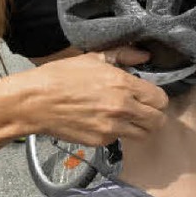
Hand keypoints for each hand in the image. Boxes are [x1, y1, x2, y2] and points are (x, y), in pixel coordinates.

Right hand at [27, 49, 167, 144]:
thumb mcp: (93, 58)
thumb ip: (123, 55)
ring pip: (143, 134)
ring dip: (140, 127)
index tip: (149, 96)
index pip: (160, 99)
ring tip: (128, 119)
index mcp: (123, 84)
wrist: (35, 102)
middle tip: (144, 110)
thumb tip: (144, 56)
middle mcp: (122, 108)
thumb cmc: (60, 76)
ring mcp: (112, 128)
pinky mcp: (100, 141)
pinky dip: (117, 133)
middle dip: (154, 115)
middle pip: (158, 120)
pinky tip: (104, 122)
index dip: (157, 98)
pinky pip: (120, 140)